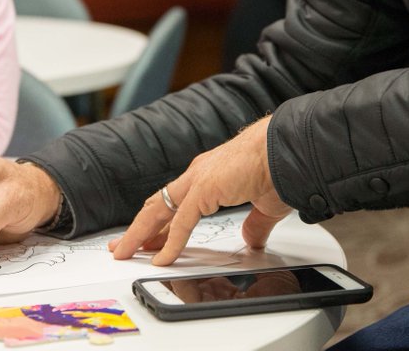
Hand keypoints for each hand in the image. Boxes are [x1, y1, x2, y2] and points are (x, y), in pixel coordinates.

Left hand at [108, 116, 291, 264]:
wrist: (287, 149)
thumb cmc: (278, 167)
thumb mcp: (264, 206)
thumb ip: (254, 224)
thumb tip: (252, 240)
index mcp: (209, 175)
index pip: (174, 202)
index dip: (159, 223)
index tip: (149, 239)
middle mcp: (197, 175)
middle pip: (158, 206)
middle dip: (138, 228)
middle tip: (122, 246)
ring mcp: (197, 181)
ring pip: (158, 211)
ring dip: (140, 233)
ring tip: (125, 252)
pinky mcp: (204, 189)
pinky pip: (181, 222)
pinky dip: (170, 243)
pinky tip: (162, 259)